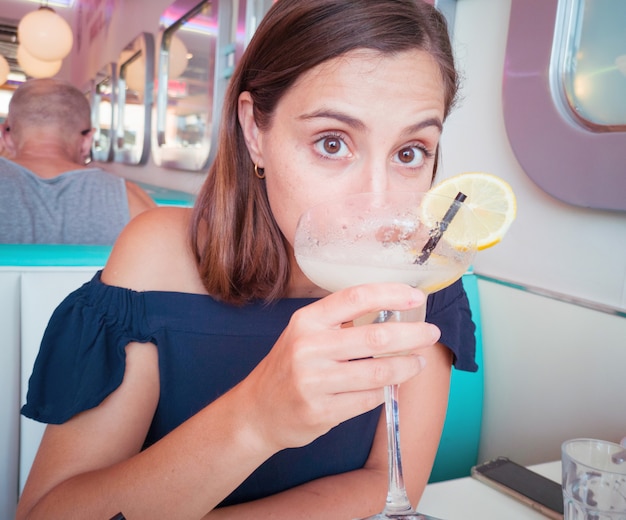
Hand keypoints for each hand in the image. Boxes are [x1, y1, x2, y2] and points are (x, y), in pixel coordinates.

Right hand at [238, 283, 440, 451]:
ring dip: (407, 367)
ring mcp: (314, 382)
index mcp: (306, 321)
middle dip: (412, 334)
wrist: (257, 411)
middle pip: (375, 337)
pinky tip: (393, 385)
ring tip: (418, 362)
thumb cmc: (289, 367)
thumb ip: (339, 322)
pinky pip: (368, 399)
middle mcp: (308, 348)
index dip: (391, 293)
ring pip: (378, 373)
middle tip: (431, 333)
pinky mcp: (321, 412)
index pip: (355, 298)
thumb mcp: (304, 334)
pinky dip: (386, 391)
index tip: (416, 295)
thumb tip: (390, 310)